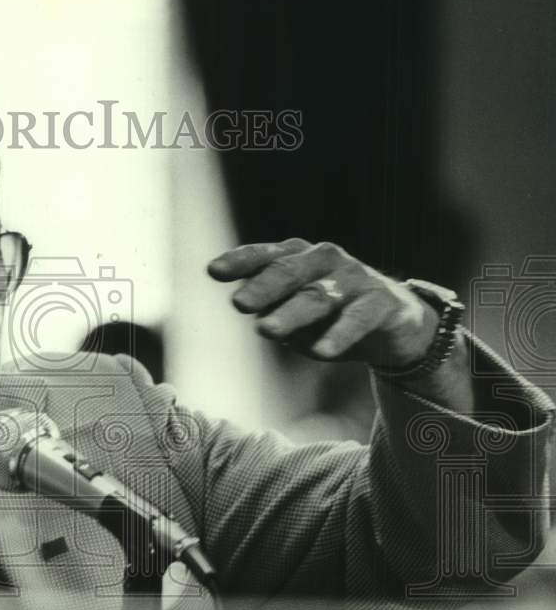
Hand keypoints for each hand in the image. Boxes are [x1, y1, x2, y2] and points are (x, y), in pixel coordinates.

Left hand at [207, 239, 437, 367]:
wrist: (395, 325)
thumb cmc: (333, 314)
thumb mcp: (298, 312)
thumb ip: (275, 311)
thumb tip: (258, 318)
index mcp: (299, 258)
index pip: (265, 256)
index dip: (240, 261)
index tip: (213, 271)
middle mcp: (326, 260)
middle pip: (289, 271)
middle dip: (263, 287)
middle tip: (239, 304)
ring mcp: (355, 278)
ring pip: (318, 296)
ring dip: (291, 314)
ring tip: (267, 331)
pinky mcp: (382, 302)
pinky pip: (358, 318)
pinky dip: (339, 335)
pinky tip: (321, 353)